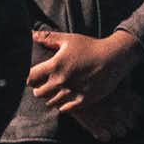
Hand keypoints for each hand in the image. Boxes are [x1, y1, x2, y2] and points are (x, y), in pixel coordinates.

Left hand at [27, 27, 143, 112]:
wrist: (114, 58)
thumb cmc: (90, 46)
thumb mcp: (69, 39)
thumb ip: (48, 38)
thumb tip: (30, 34)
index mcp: (55, 65)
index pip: (30, 77)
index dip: (29, 77)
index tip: (34, 75)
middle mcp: (61, 81)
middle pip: (37, 93)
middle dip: (38, 89)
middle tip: (44, 84)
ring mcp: (72, 92)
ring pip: (50, 102)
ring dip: (50, 97)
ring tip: (56, 91)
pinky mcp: (83, 100)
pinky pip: (64, 109)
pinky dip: (62, 105)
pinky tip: (65, 98)